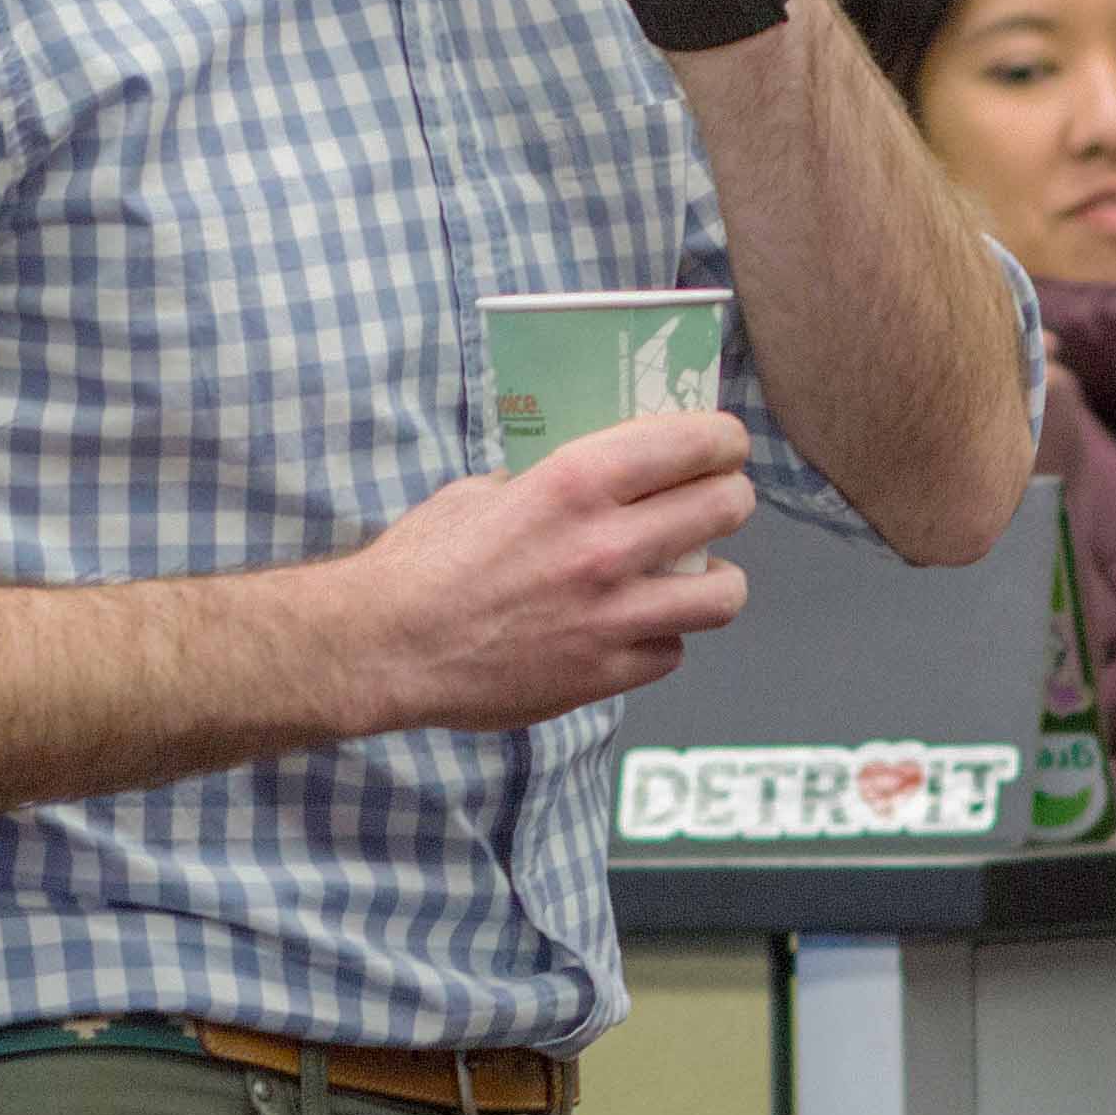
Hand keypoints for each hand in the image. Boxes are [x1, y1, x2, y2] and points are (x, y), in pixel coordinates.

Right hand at [320, 410, 753, 734]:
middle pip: (726, 508)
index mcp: (576, 483)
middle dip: (731, 498)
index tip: (723, 445)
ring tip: (698, 577)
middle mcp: (607, 545)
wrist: (385, 647)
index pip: (692, 443)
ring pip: (724, 594)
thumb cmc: (421, 564)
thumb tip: (583, 482)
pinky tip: (636, 630)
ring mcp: (613, 615)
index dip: (722, 440)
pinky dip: (661, 640)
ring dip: (718, 580)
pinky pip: (671, 652)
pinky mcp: (604, 674)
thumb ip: (544, 484)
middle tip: (720, 502)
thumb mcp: (481, 492)